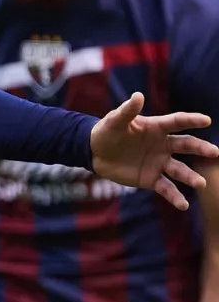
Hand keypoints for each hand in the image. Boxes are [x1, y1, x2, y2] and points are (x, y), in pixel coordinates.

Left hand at [91, 92, 218, 209]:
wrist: (94, 153)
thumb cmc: (106, 132)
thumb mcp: (114, 121)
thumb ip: (127, 110)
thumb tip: (138, 95)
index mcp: (156, 128)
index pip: (177, 122)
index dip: (191, 120)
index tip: (206, 120)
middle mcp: (162, 145)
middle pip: (185, 145)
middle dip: (200, 148)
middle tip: (214, 152)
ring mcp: (159, 162)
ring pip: (179, 170)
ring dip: (190, 177)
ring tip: (201, 184)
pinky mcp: (152, 179)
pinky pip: (167, 188)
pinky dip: (175, 197)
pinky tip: (183, 205)